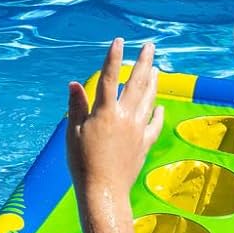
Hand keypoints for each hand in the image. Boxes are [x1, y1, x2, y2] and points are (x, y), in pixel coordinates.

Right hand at [66, 38, 163, 196]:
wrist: (104, 191)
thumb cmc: (82, 163)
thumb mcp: (73, 133)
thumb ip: (77, 107)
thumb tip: (74, 83)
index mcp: (105, 112)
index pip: (110, 78)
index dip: (115, 58)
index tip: (120, 41)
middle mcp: (125, 117)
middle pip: (137, 84)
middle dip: (144, 63)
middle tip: (151, 47)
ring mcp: (138, 130)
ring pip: (149, 100)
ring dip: (153, 82)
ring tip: (157, 69)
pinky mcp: (144, 144)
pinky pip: (154, 124)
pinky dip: (158, 113)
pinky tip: (160, 107)